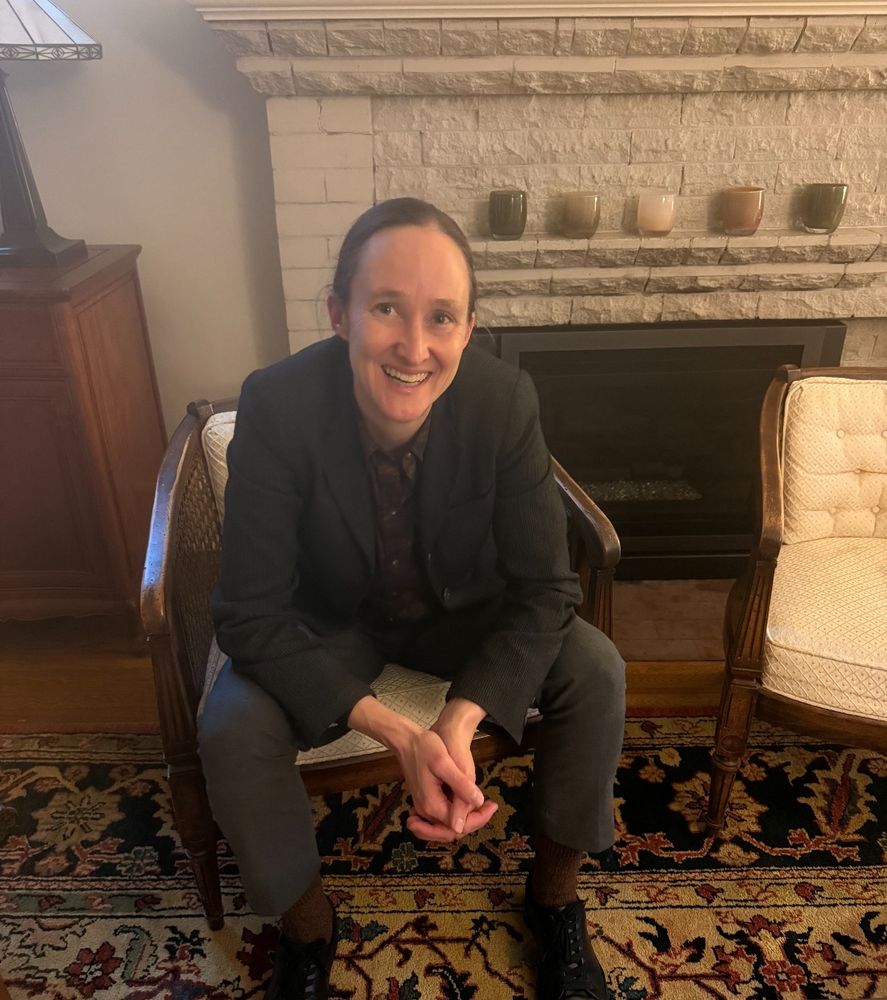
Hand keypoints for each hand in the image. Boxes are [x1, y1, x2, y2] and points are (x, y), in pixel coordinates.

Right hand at [409, 699, 497, 841]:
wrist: (406, 740)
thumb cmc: (425, 747)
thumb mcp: (444, 763)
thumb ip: (460, 786)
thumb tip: (477, 804)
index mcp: (432, 804)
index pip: (459, 826)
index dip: (479, 818)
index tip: (493, 805)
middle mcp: (426, 810)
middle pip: (453, 830)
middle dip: (475, 821)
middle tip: (491, 806)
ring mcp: (423, 807)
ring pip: (448, 825)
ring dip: (467, 820)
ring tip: (484, 806)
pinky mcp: (425, 801)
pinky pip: (441, 818)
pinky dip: (456, 815)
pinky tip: (468, 804)